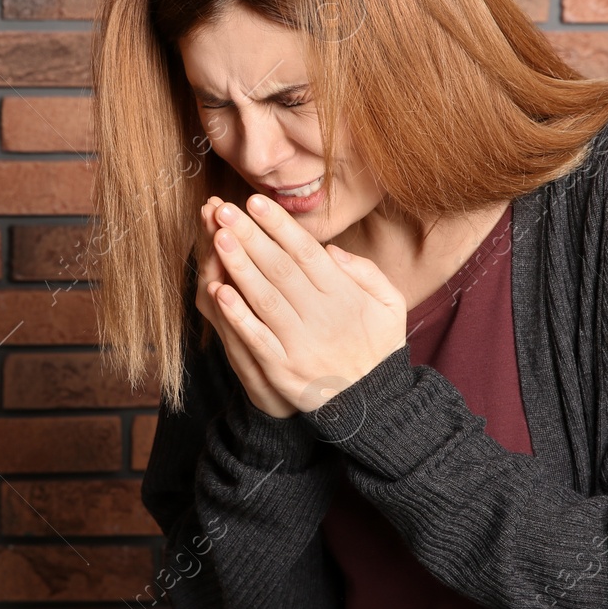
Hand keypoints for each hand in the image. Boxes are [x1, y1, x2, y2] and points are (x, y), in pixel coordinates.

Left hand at [204, 194, 409, 414]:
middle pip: (280, 269)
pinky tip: (218, 291)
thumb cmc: (378, 347)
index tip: (255, 202)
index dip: (279, 226)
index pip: (307, 253)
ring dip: (239, 266)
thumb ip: (366, 272)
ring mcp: (299, 344)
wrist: (372, 406)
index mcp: (345, 296)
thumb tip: (331, 250)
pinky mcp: (282, 369)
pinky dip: (237, 315)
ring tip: (218, 237)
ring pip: (265, 298)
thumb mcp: (390, 304)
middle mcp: (321, 317)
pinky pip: (256, 338)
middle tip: (224, 210)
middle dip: (251, 236)